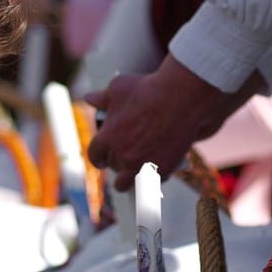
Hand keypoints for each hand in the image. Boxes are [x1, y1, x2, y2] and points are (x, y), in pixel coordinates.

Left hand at [85, 54, 231, 189]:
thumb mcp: (119, 87)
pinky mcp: (161, 171)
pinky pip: (152, 182)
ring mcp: (140, 167)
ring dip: (128, 180)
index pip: (94, 156)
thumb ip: (102, 97)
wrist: (181, 97)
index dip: (99, 157)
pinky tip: (155, 174)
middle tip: (125, 159)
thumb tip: (90, 98)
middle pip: (113, 167)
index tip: (102, 158)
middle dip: (117, 163)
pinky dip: (153, 178)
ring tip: (133, 178)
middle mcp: (120, 156)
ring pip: (126, 184)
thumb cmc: (148, 88)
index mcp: (106, 138)